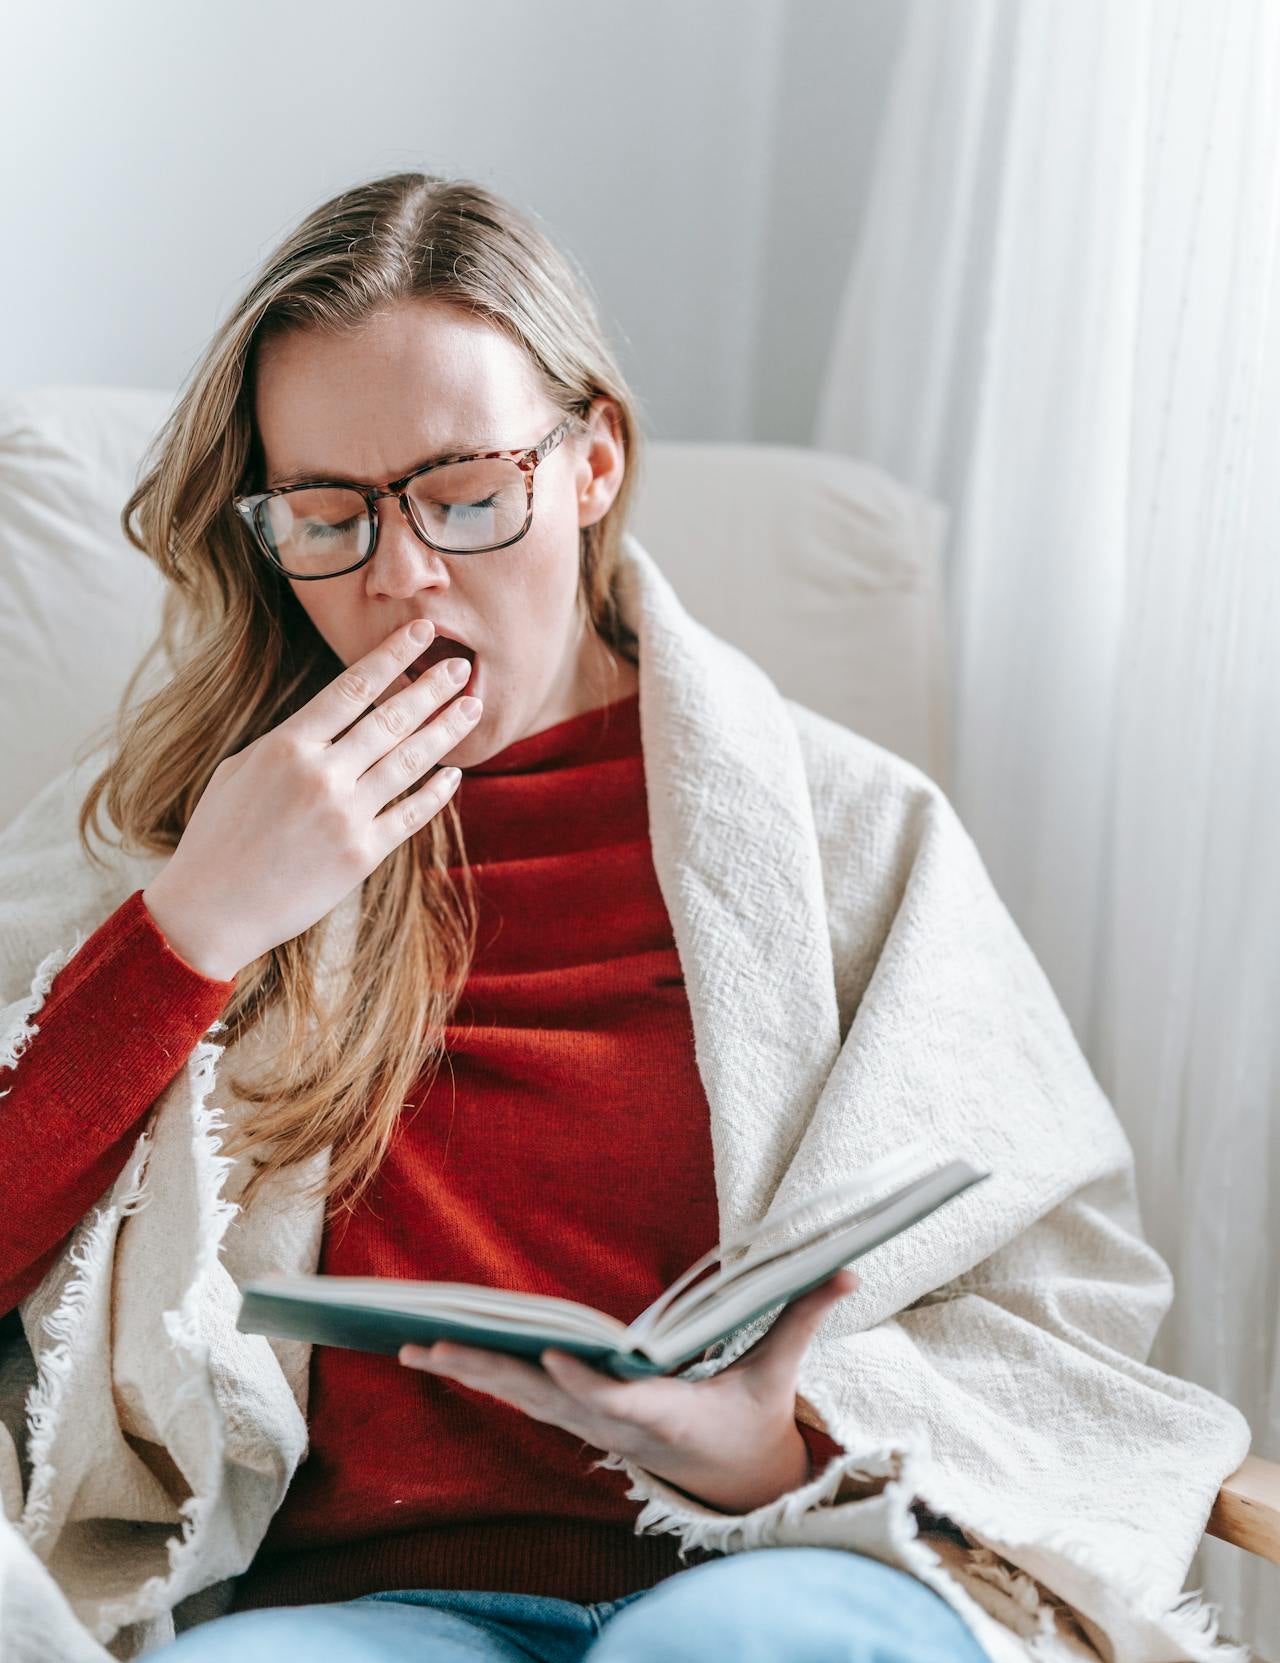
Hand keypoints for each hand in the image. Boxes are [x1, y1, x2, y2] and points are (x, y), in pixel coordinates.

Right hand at [141, 618, 481, 980]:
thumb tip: (328, 723)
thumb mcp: (240, 771)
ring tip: (472, 707)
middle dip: (431, 688)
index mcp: (287, 746)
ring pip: (409, 761)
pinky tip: (453, 772)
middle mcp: (322, 774)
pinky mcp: (362, 855)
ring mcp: (345, 815)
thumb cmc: (218, 837)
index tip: (422, 632)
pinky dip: (436, 792)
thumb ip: (289, 743)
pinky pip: (410, 814)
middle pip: (390, 719)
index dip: (392, 656)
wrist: (211, 909)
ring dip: (445, 730)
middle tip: (464, 667)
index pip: (352, 688)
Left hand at [399, 1267, 859, 1513]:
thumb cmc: (751, 1419)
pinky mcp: (575, 1421)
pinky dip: (481, 1374)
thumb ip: (804, 1318)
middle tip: (436, 1345)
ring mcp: (590, 1427)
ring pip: (521, 1398)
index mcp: (667, 1416)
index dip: (585, 1382)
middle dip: (491, 1373)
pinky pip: (521, 1396)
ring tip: (413, 1344)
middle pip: (546, 1399)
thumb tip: (851, 1270)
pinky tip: (437, 1352)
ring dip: (468, 1372)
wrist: (732, 1484)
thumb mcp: (779, 1375)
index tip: (551, 1356)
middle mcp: (617, 1425)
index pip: (620, 1402)